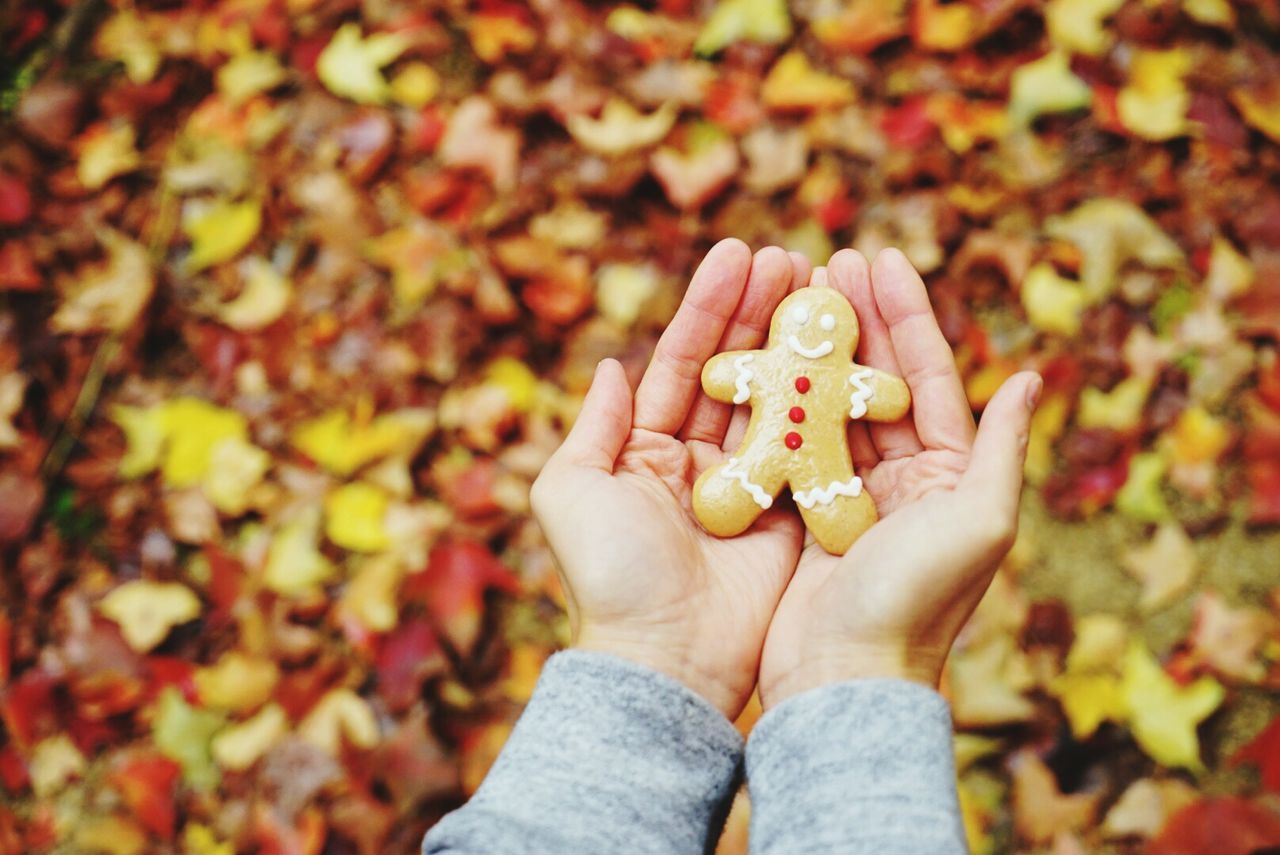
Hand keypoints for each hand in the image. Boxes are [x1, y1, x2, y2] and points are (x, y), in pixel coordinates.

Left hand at [531, 239, 811, 718]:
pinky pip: (812, 449)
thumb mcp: (571, 491)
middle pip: (736, 372)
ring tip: (822, 285)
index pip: (684, 361)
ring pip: (778, 401)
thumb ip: (592, 426)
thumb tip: (613, 365)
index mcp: (645, 451)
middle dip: (761, 312)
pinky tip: (848, 354)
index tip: (740, 251)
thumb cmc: (609, 576)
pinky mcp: (791, 516)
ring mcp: (750, 487)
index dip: (710, 307)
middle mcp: (699, 462)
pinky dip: (829, 403)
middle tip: (793, 257)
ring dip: (798, 345)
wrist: (664, 658)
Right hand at [758, 248, 1041, 708]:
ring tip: (789, 294)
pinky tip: (757, 358)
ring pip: (829, 404)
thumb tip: (1029, 376)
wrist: (842, 678)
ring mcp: (848, 496)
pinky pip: (790, 442)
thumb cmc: (915, 603)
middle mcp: (902, 482)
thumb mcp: (978, 524)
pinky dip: (778, 398)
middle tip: (825, 262)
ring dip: (812, 349)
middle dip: (854, 320)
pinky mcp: (801, 515)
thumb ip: (1001, 450)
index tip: (879, 259)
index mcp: (949, 477)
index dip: (906, 315)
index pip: (929, 376)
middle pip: (876, 381)